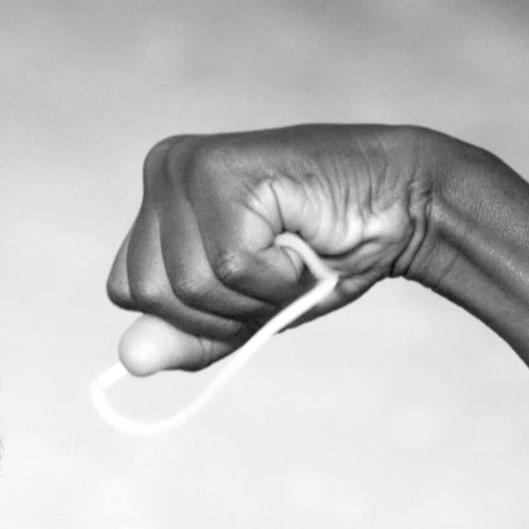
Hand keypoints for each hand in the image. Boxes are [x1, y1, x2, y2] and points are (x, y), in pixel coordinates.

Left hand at [106, 123, 453, 374]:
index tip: (246, 281)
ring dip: (254, 291)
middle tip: (274, 266)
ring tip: (291, 250)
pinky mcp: (220, 172)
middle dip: (220, 307)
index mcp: (156, 198)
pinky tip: (301, 236)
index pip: (127, 292)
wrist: (401, 208)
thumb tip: (128, 361)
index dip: (189, 313)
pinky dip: (275, 273)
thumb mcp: (241, 313)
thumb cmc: (322, 256)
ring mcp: (187, 166)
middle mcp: (161, 169)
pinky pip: (228, 267)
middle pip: (147, 294)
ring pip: (188, 285)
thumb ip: (185, 337)